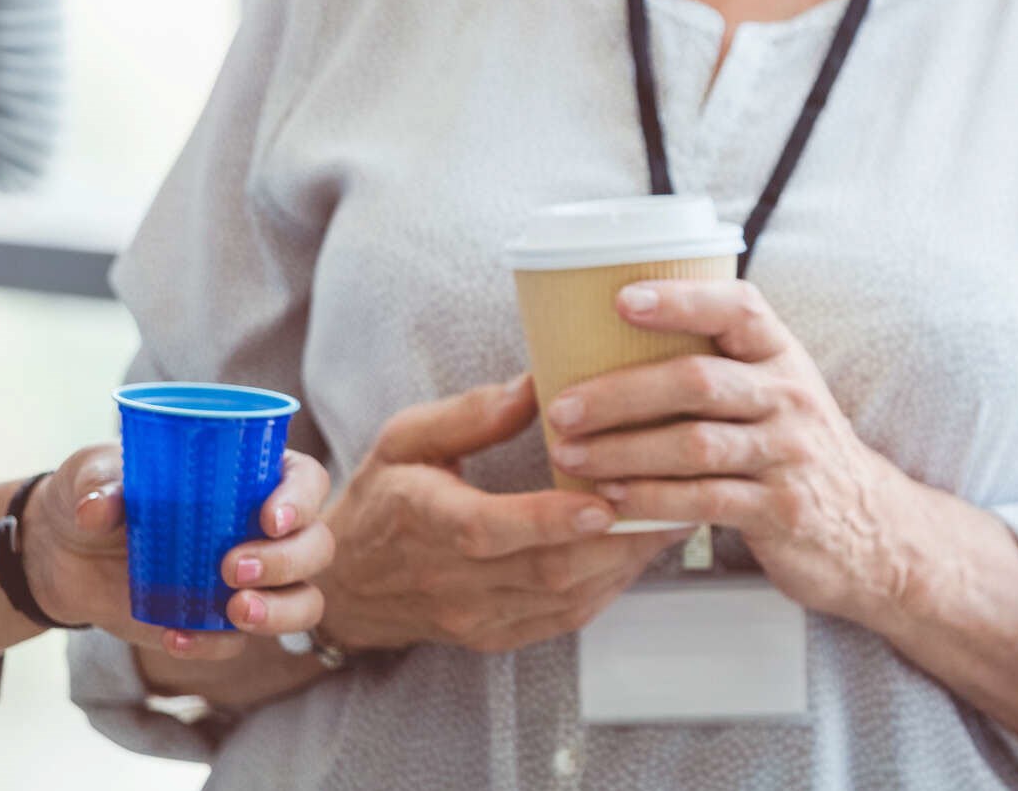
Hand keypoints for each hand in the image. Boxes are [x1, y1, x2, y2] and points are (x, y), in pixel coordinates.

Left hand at [22, 443, 335, 659]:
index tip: (269, 519)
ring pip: (303, 601)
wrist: (63, 551)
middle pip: (316, 545)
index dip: (302, 500)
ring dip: (281, 611)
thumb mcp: (93, 474)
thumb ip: (101, 485)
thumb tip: (97, 509)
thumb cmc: (97, 490)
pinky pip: (237, 641)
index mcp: (252, 475)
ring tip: (236, 612)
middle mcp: (263, 528)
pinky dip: (213, 644)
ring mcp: (247, 580)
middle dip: (288, 562)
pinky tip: (174, 637)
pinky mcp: (218, 621)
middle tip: (233, 567)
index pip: (308, 481)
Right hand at [316, 375, 687, 654]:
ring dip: (625, 562)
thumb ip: (469, 414)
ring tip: (673, 516)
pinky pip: (565, 618)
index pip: (491, 530)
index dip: (552, 520)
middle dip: (618, 538)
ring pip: (566, 599)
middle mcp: (451, 580)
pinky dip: (609, 585)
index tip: (604, 500)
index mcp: (424, 522)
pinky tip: (638, 550)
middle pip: (546, 571)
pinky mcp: (497, 636)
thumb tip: (536, 383)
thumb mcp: (405, 437)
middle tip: (673, 497)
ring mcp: (476, 616)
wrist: (344, 586)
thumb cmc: (382, 498)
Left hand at [547, 280, 926, 626]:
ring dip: (623, 450)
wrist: (869, 529)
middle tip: (563, 407)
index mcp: (782, 355)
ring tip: (570, 455)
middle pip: (698, 381)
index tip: (621, 301)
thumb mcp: (776, 391)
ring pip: (694, 445)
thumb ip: (721, 363)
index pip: (739, 308)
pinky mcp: (780, 510)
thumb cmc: (795, 448)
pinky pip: (704, 500)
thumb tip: (611, 336)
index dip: (681, 299)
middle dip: (621, 393)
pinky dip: (651, 499)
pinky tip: (611, 498)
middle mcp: (790, 397)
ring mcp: (789, 455)